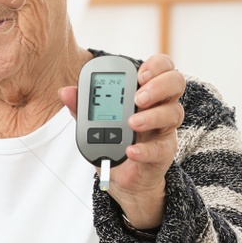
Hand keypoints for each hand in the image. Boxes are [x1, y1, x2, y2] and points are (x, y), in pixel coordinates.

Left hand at [60, 53, 184, 228]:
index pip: (162, 67)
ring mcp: (164, 128)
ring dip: (152, 116)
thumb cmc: (113, 142)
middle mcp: (160, 105)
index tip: (139, 74)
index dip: (155, 65)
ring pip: (174, 112)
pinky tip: (131, 151)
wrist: (120, 177)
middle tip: (137, 98)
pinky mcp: (164, 151)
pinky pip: (162, 148)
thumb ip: (82, 106)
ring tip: (132, 123)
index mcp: (145, 90)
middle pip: (175, 82)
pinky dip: (145, 149)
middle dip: (158, 86)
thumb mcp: (94, 122)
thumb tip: (65, 92)